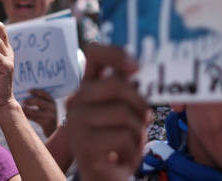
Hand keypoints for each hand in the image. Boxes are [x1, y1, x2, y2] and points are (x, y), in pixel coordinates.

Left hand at [23, 89, 57, 136]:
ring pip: (35, 112)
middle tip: (23, 101)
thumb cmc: (48, 115)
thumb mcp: (48, 107)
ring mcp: (49, 116)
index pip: (44, 93)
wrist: (55, 129)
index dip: (36, 91)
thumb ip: (41, 101)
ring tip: (21, 108)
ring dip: (26, 109)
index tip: (28, 90)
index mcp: (52, 101)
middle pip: (38, 102)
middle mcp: (51, 107)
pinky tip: (23, 115)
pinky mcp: (45, 123)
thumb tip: (27, 95)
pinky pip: (34, 119)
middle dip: (29, 101)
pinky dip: (27, 116)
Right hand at [67, 44, 147, 180]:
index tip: (136, 66)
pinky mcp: (83, 145)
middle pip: (117, 84)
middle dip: (140, 103)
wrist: (103, 175)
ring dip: (138, 132)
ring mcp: (76, 122)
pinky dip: (133, 151)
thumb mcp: (125, 110)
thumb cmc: (118, 139)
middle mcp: (77, 99)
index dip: (116, 53)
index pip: (94, 52)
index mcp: (88, 85)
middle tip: (145, 118)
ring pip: (124, 114)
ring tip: (130, 143)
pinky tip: (123, 157)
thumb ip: (129, 88)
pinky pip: (122, 138)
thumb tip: (143, 67)